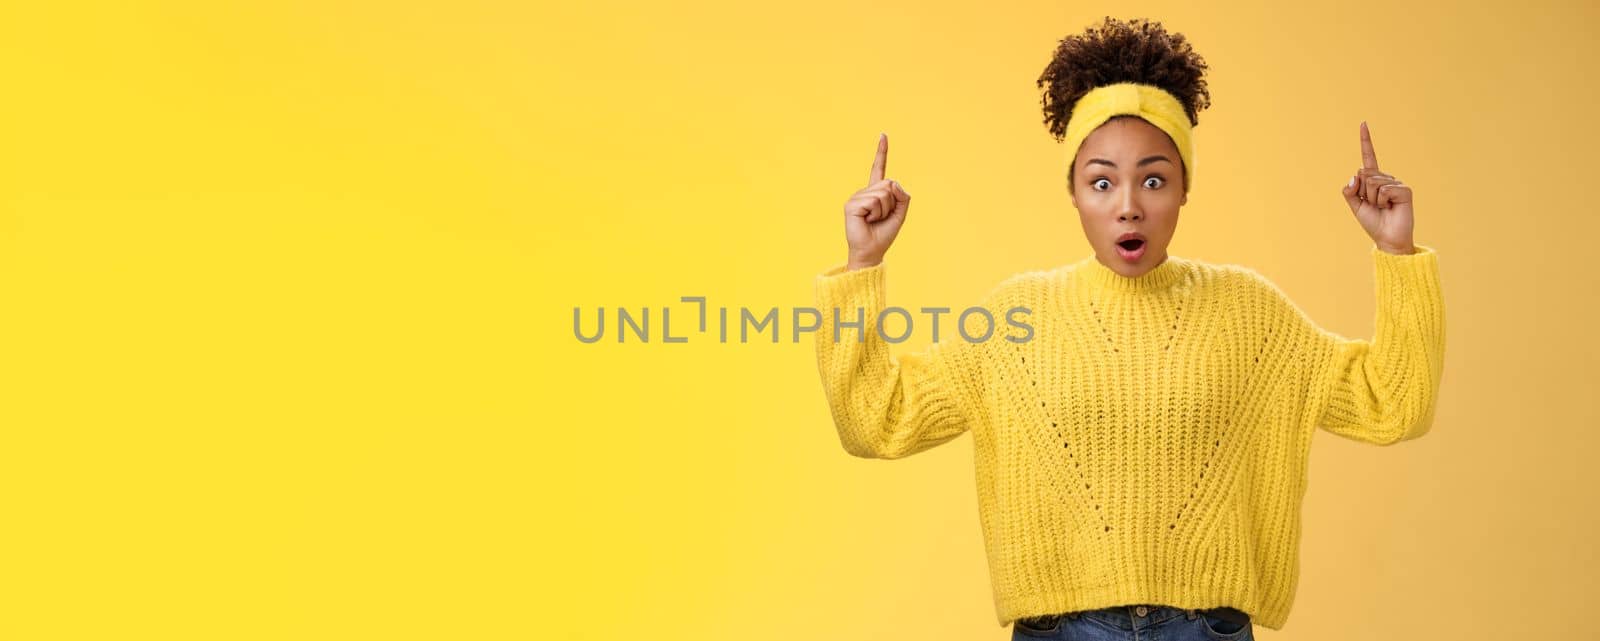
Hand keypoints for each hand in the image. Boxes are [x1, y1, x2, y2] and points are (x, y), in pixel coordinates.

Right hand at [843, 133, 911, 268]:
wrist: (871, 251)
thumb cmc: (884, 234)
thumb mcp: (900, 213)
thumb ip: (903, 196)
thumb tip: (892, 183)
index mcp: (875, 193)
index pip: (879, 169)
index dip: (881, 152)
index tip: (883, 135)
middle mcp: (864, 192)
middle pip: (889, 185)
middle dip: (892, 203)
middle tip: (881, 217)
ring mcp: (856, 197)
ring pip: (883, 193)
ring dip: (884, 210)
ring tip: (873, 220)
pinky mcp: (851, 204)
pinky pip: (874, 201)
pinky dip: (876, 213)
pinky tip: (867, 220)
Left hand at [1339, 121, 1415, 253]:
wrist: (1388, 238)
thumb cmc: (1373, 222)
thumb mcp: (1355, 206)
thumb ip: (1349, 191)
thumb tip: (1355, 175)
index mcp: (1372, 180)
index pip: (1368, 157)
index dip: (1366, 141)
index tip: (1363, 123)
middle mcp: (1385, 178)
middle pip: (1364, 174)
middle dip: (1363, 193)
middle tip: (1374, 205)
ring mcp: (1396, 183)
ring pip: (1372, 183)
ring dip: (1372, 199)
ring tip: (1382, 207)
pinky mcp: (1405, 190)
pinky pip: (1384, 189)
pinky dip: (1383, 201)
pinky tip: (1391, 207)